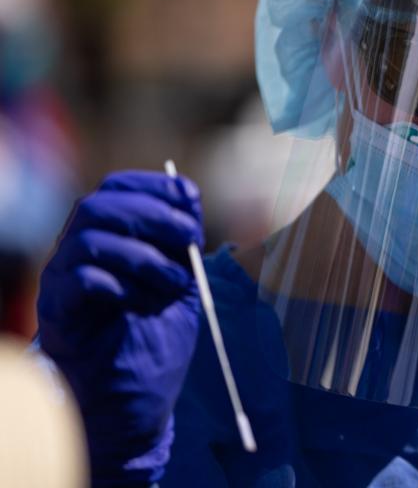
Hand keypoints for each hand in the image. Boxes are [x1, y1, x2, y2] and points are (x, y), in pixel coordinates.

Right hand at [37, 171, 204, 485]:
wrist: (134, 399)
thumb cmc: (155, 337)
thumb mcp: (181, 282)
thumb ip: (184, 242)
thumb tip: (190, 196)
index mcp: (108, 238)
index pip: (116, 188)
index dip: (154, 186)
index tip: (190, 201)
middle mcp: (77, 252)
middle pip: (98, 205)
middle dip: (153, 214)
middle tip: (189, 239)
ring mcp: (62, 281)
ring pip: (89, 239)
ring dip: (142, 255)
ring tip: (171, 284)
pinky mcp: (58, 313)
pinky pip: (78, 280)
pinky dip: (116, 283)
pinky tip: (138, 302)